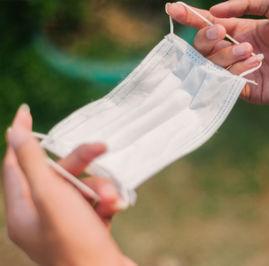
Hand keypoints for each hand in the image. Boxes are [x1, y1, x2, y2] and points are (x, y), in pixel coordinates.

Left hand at [2, 104, 135, 265]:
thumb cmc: (76, 242)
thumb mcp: (51, 197)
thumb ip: (32, 162)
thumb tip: (14, 132)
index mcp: (23, 212)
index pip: (14, 165)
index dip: (20, 138)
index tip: (26, 112)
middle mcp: (41, 218)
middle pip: (57, 174)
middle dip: (82, 163)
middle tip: (102, 148)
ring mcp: (66, 224)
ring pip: (82, 188)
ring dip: (101, 187)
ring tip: (113, 199)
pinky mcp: (88, 227)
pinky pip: (96, 202)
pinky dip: (107, 201)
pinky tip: (117, 207)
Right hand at [167, 0, 268, 106]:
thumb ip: (246, 2)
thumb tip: (216, 11)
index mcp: (244, 30)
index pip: (210, 24)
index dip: (191, 16)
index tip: (172, 8)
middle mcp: (238, 51)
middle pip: (204, 45)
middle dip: (205, 37)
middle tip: (220, 32)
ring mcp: (241, 71)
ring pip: (212, 63)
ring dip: (227, 53)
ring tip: (252, 50)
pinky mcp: (246, 90)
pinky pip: (225, 81)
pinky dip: (234, 70)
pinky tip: (254, 64)